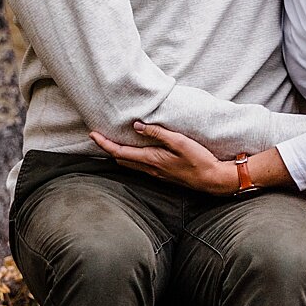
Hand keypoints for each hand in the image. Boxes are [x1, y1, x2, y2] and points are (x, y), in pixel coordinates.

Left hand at [91, 123, 235, 195]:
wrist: (213, 180)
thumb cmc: (199, 160)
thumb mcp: (180, 142)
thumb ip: (158, 133)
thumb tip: (136, 126)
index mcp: (152, 159)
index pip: (120, 152)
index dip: (104, 143)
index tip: (92, 134)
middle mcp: (150, 169)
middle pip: (121, 159)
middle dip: (107, 148)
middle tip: (98, 136)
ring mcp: (156, 174)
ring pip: (130, 164)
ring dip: (118, 153)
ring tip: (111, 141)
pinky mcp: (163, 175)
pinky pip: (140, 166)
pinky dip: (130, 157)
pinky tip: (134, 151)